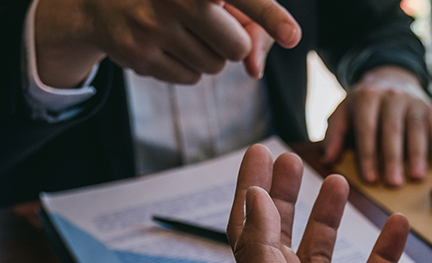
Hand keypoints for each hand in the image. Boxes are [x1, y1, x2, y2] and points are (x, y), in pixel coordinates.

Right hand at [34, 0, 300, 87]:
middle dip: (231, 41)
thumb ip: (247, 17)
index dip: (269, 16)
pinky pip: (191, 78)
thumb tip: (255, 67)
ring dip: (209, 54)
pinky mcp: (138, 56)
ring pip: (215, 67)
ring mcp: (152, 27)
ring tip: (183, 29)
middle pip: (237, 47)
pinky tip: (165, 42)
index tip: (293, 36)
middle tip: (210, 24)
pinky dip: (187, 65)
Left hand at [226, 144, 431, 262]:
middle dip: (284, 193)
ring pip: (325, 249)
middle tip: (291, 155)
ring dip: (328, 213)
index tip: (259, 151)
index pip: (249, 232)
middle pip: (281, 234)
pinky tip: (395, 220)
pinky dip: (385, 244)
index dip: (250, 190)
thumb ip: (261, 250)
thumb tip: (253, 201)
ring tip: (339, 179)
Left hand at [324, 66, 431, 185]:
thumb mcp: (344, 112)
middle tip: (394, 183)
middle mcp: (391, 96)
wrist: (391, 77)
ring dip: (417, 154)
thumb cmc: (364, 104)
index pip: (367, 128)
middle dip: (393, 158)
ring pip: (416, 129)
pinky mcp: (429, 108)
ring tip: (416, 177)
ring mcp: (413, 101)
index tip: (370, 178)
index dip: (368, 155)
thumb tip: (328, 158)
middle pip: (392, 130)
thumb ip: (335, 134)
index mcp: (367, 97)